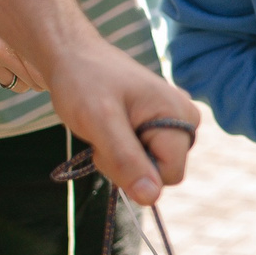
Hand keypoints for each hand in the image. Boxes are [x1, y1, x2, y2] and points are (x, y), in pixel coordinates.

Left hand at [40, 32, 194, 204]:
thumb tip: (151, 199)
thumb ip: (126, 160)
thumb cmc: (82, 82)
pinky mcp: (160, 122)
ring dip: (122, 157)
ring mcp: (173, 119)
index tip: (108, 144)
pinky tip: (111, 124)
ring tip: (106, 126)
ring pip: (151, 167)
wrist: (70, 55)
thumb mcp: (100, 122)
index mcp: (180, 115)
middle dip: (128, 164)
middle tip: (104, 133)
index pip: (169, 174)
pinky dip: (122, 148)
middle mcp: (185, 118)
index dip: (134, 170)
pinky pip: (145, 155)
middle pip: (161, 172)